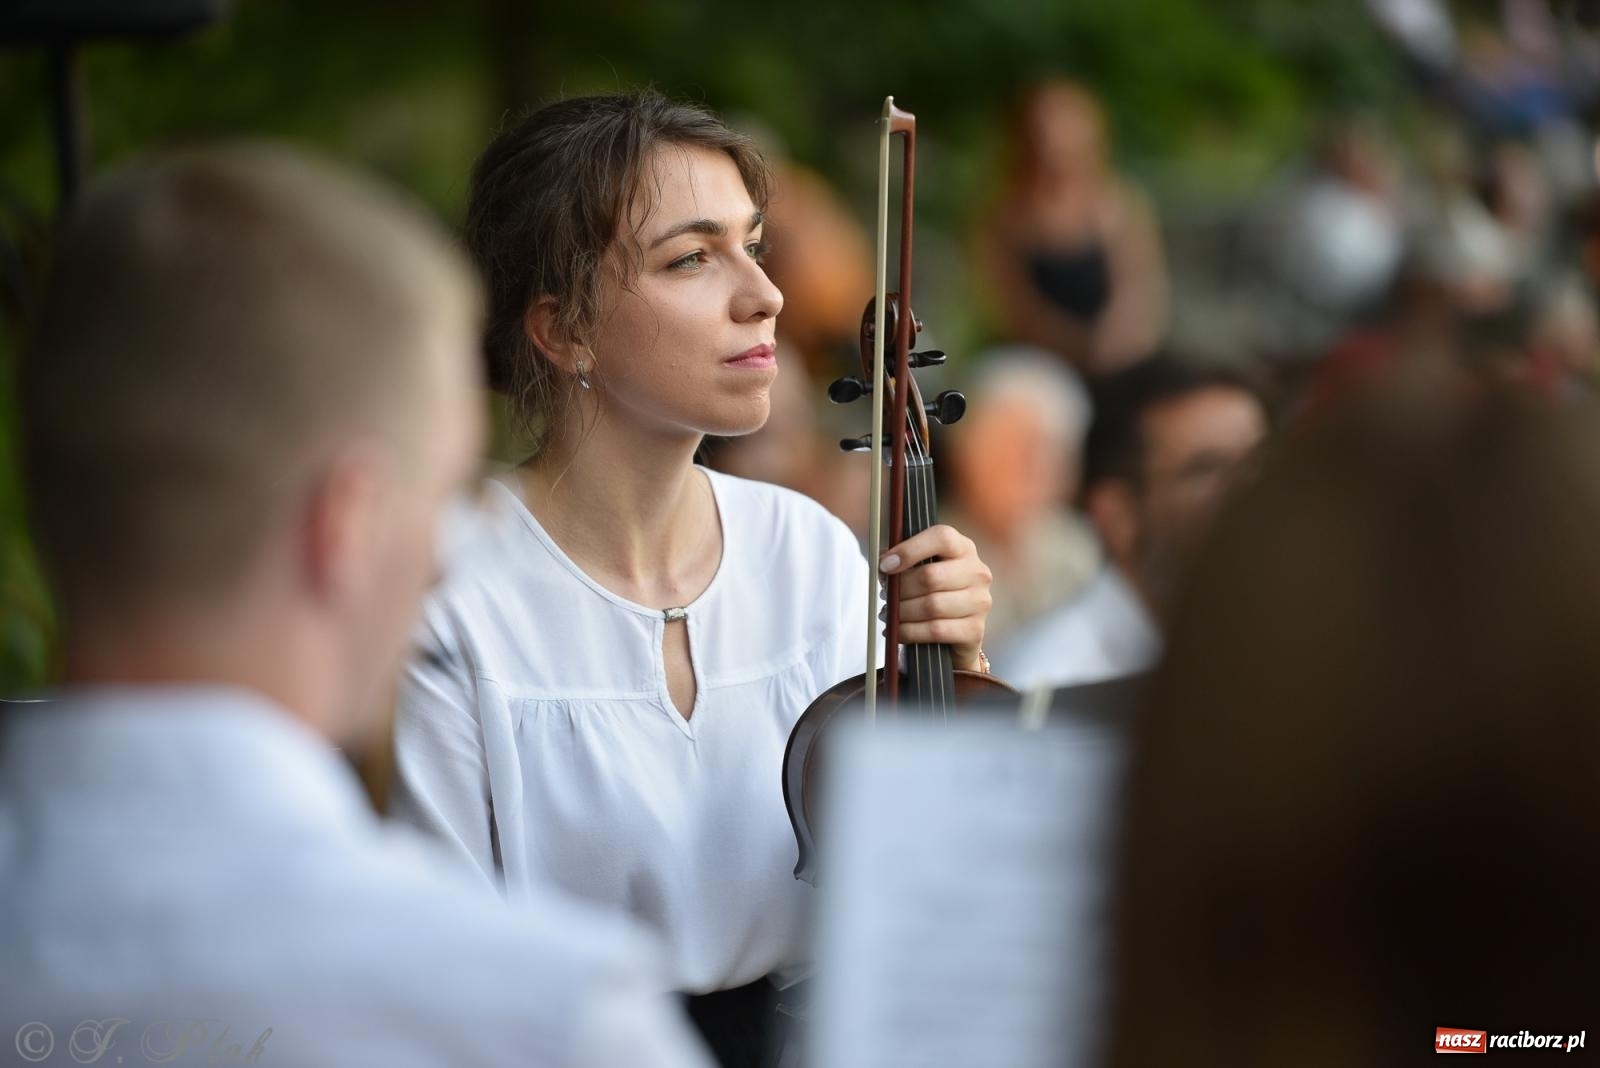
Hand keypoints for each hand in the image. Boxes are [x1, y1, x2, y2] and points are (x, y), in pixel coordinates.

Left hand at [880, 524, 991, 671]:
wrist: (954, 630)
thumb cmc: (932, 592)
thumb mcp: (921, 567)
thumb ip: (903, 560)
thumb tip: (884, 564)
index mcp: (963, 548)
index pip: (941, 538)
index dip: (909, 550)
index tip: (884, 565)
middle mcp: (977, 572)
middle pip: (930, 577)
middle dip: (900, 589)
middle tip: (885, 596)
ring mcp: (980, 601)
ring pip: (931, 606)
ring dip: (902, 612)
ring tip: (889, 614)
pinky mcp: (975, 629)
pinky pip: (935, 631)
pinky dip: (909, 632)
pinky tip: (898, 631)